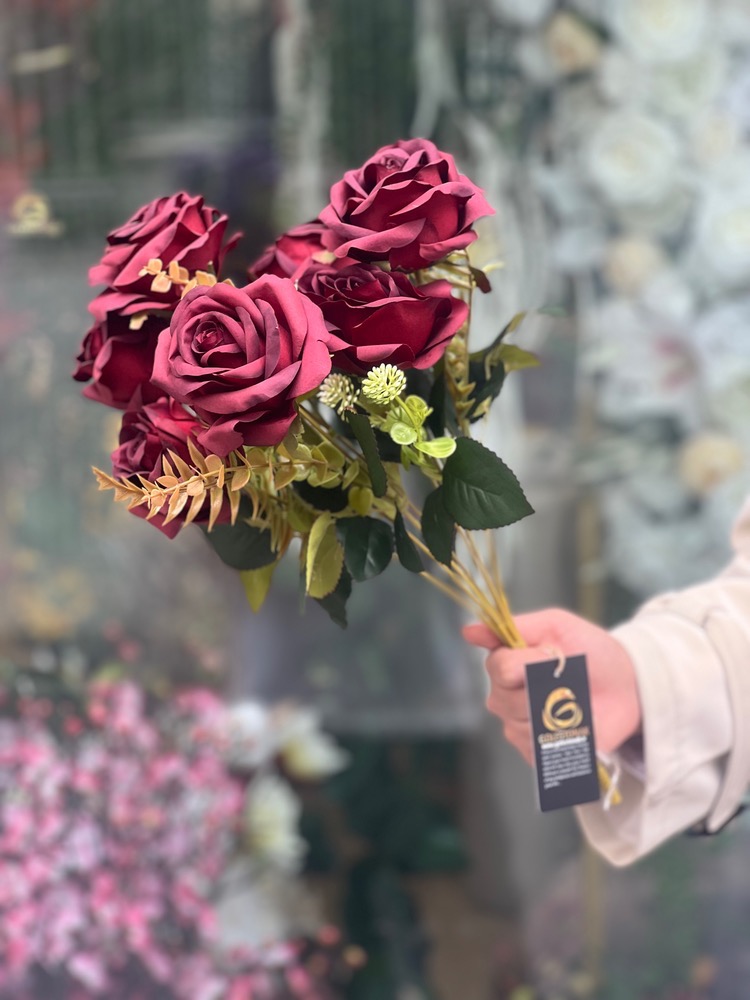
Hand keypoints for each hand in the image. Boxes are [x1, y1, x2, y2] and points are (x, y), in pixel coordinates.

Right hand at [462, 608, 641, 765]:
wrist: (628, 685)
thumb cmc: (591, 651)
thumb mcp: (555, 626)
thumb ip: (513, 627)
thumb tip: (468, 631)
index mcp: (505, 666)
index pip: (500, 667)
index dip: (529, 661)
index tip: (554, 654)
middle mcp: (505, 699)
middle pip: (508, 699)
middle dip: (544, 688)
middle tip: (569, 680)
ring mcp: (519, 729)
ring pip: (525, 724)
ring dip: (557, 712)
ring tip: (575, 702)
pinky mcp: (537, 756)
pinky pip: (539, 750)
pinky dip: (563, 736)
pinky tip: (576, 724)